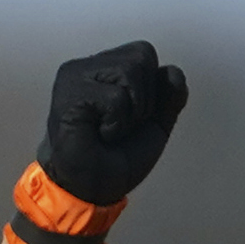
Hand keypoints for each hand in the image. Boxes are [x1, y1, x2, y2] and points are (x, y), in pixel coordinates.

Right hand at [37, 40, 189, 204]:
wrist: (92, 190)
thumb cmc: (115, 159)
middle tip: (120, 126)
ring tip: (109, 129)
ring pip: (130, 71)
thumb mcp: (155, 125)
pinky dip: (117, 124)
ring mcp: (76, 75)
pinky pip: (117, 97)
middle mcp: (89, 66)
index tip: (132, 118)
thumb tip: (174, 72)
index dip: (151, 90)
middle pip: (141, 56)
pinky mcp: (71, 91)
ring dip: (130, 112)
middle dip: (143, 100)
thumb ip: (170, 97)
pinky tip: (99, 134)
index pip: (145, 53)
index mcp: (106, 68)